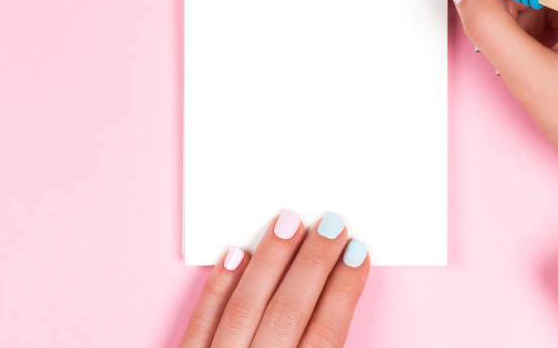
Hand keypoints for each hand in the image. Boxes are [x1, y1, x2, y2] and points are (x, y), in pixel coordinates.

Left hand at [178, 211, 369, 347]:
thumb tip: (335, 291)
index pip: (325, 333)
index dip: (344, 290)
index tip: (357, 255)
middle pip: (289, 312)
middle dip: (314, 264)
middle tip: (332, 226)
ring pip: (245, 307)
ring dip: (270, 262)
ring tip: (288, 224)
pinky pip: (200, 321)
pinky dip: (219, 287)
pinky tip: (235, 255)